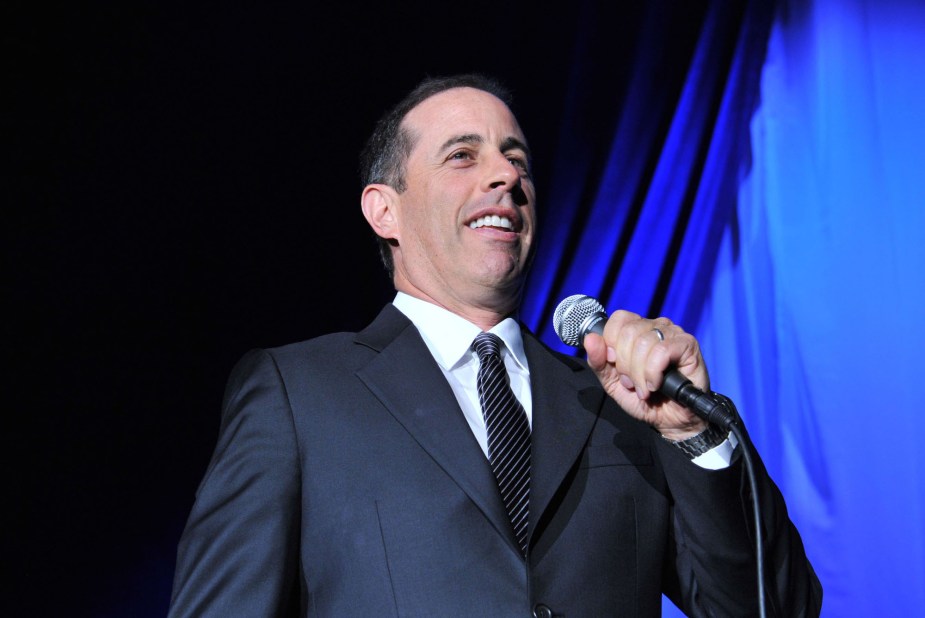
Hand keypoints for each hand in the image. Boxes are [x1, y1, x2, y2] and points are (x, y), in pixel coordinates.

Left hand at [583, 310, 709, 439]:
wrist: (669, 420)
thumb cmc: (642, 398)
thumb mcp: (612, 381)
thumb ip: (598, 361)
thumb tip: (590, 339)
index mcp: (636, 329)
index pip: (618, 319)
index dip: (611, 342)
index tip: (613, 363)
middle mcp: (655, 326)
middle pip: (628, 332)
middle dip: (625, 364)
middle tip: (631, 383)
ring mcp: (673, 333)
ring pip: (644, 343)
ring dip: (639, 373)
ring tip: (644, 388)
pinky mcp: (688, 344)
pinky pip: (661, 351)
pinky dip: (653, 372)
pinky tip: (656, 384)